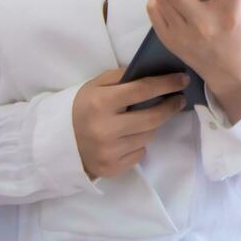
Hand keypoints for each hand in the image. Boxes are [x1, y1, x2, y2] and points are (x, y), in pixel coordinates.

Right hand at [70, 67, 189, 178]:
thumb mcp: (95, 86)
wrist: (57, 142)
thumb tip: (154, 72)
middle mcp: (106, 129)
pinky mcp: (111, 168)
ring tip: (145, 118)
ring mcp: (109, 151)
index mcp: (101, 103)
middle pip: (152, 118)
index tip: (183, 79)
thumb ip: (122, 77)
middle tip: (179, 99)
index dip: (167, 83)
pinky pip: (140, 153)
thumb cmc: (81, 108)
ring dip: (151, 126)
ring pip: (148, 136)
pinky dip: (139, 144)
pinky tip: (129, 137)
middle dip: (170, 107)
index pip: (143, 90)